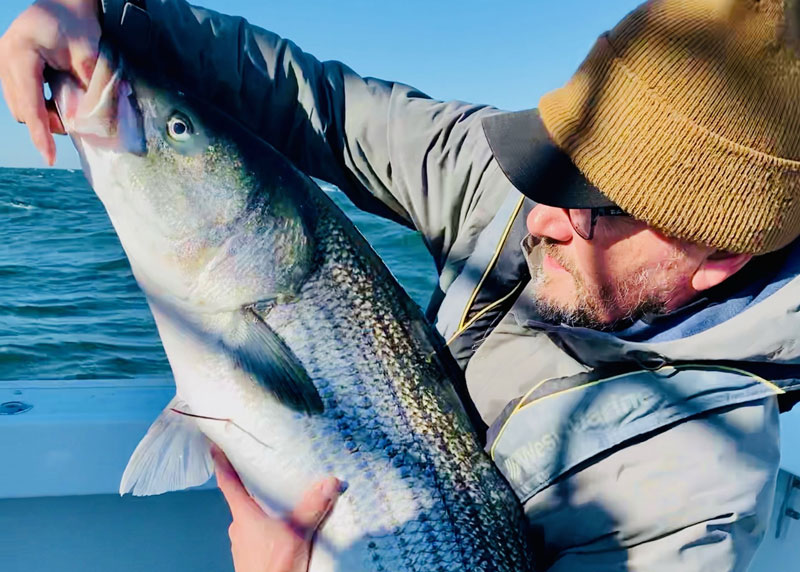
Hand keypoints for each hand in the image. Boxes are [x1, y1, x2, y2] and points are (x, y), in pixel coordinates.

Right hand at [0, 0, 99, 164]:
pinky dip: (40, 105)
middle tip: (76, 121)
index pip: (29, 104)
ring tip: (69, 108)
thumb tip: (90, 124)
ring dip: (44, 115)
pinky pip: (21, 96)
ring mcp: (3, 62)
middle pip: (21, 109)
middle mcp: (4, 59)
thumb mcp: (88, 56)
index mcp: (20, 54)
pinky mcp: (9, 67)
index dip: (41, 134)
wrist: (67, 3)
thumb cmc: (79, 24)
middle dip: (48, 124)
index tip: (50, 158)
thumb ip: (89, 89)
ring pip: (20, 106)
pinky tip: (58, 98)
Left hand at [212, 446, 339, 571]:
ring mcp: (242, 543)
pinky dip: (269, 525)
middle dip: (254, 485)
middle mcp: (238, 527)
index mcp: (243, 515)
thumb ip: (312, 507)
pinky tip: (285, 527)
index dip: (221, 462)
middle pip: (243, 498)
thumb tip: (329, 482)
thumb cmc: (273, 568)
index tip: (217, 445)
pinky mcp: (251, 555)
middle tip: (266, 469)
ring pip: (252, 517)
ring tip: (283, 499)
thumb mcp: (297, 534)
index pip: (227, 482)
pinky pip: (258, 533)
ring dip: (264, 508)